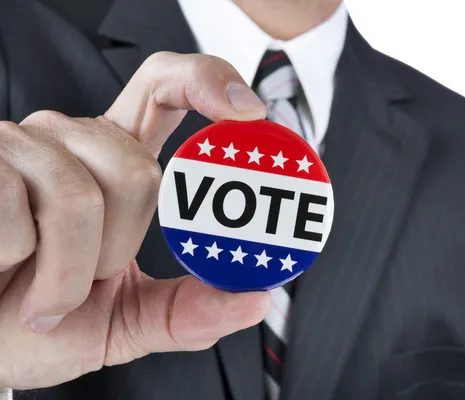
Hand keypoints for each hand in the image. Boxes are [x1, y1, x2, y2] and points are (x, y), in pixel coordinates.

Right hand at [0, 52, 269, 389]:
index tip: (247, 111)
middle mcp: (71, 138)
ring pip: (78, 198)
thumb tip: (254, 300)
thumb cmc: (44, 320)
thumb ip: (189, 310)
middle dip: (118, 250)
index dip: (208, 83)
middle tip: (87, 280)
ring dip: (67, 274)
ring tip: (43, 290)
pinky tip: (0, 267)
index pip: (165, 91)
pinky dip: (14, 263)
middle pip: (137, 171)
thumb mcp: (128, 320)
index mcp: (116, 160)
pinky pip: (14, 212)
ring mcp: (19, 143)